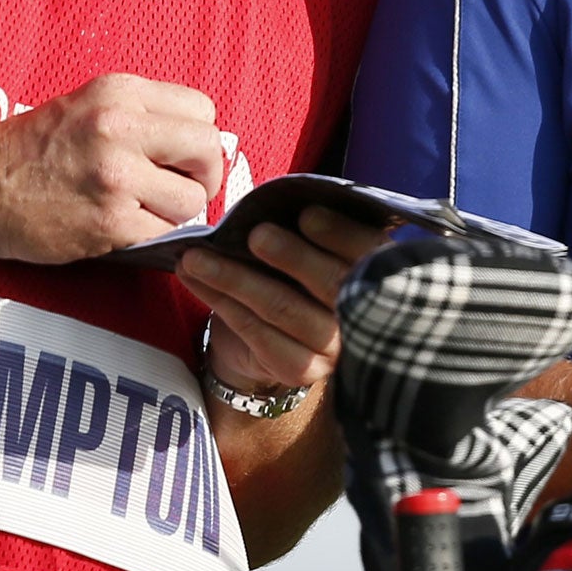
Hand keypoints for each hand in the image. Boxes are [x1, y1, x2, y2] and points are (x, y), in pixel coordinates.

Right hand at [0, 73, 223, 261]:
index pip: (203, 109)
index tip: (181, 157)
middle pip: (209, 149)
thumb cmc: (35, 148)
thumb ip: (144, 116)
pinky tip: (127, 227)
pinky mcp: (111, 222)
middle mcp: (121, 128)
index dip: (198, 138)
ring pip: (192, 200)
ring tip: (145, 209)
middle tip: (182, 188)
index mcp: (121, 93)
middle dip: (204, 175)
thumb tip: (201, 145)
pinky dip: (154, 236)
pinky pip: (165, 233)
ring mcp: (116, 176)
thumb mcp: (90, 104)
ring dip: (176, 212)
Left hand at [176, 205, 389, 394]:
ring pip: (281, 307)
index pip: (367, 251)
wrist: (279, 339)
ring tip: (196, 255)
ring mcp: (333, 348)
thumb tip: (275, 201)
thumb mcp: (311, 248)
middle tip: (255, 234)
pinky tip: (194, 279)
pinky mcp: (300, 369)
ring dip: (233, 276)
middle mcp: (364, 316)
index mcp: (377, 274)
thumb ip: (309, 230)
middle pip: (330, 283)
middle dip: (291, 255)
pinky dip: (219, 300)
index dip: (340, 234)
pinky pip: (254, 330)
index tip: (306, 214)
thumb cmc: (296, 276)